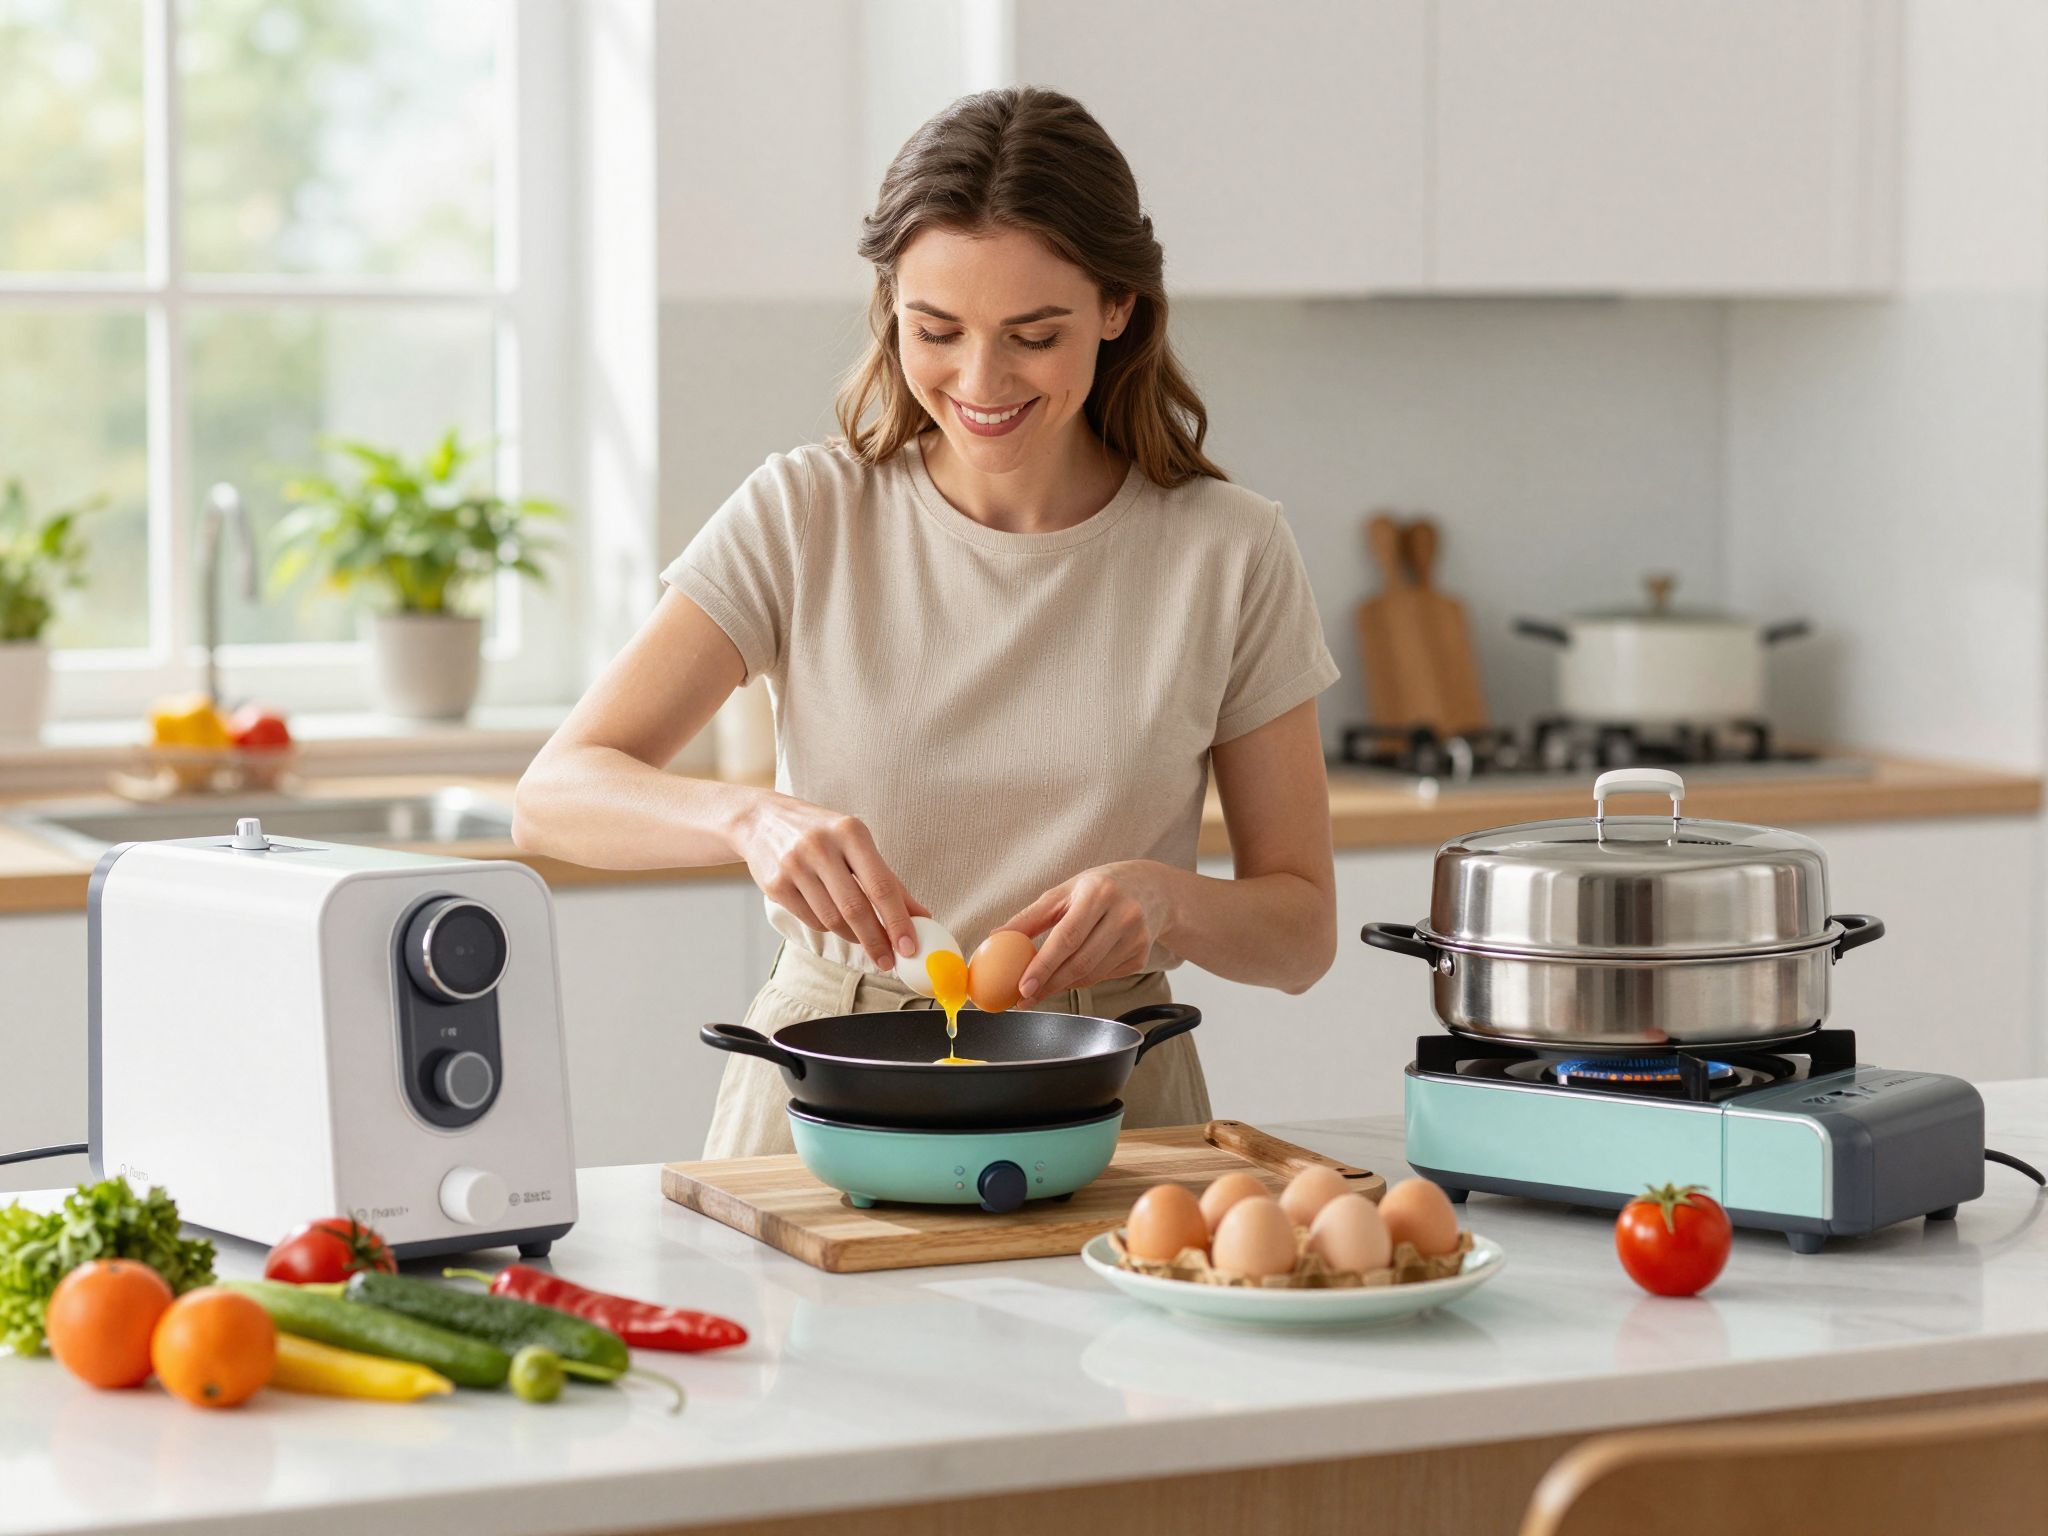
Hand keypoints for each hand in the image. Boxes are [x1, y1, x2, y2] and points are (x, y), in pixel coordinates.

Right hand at [735, 794, 927, 967]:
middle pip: (855, 908)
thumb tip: (922, 917)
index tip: (909, 947)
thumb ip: (888, 880)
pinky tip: (832, 918)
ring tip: (863, 938)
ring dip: (853, 936)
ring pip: (832, 919)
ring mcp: (794, 865)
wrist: (760, 819)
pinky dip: (827, 927)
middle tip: (889, 961)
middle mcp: (821, 846)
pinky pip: (810, 920)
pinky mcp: (775, 884)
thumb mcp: (856, 844)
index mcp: (850, 832)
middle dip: (876, 941)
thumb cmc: (820, 833)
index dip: (897, 921)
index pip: (880, 885)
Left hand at [1000, 861, 1170, 1003]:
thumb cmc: (1098, 888)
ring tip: (1042, 986)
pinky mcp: (1142, 956)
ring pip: (1092, 974)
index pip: (1067, 936)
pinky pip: (1104, 976)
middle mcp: (1123, 914)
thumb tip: (995, 938)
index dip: (1044, 965)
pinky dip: (1083, 979)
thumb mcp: (1064, 892)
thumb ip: (1030, 917)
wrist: (1150, 889)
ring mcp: (1137, 938)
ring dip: (1063, 985)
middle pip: (1081, 962)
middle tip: (1024, 997)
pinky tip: (1073, 971)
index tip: (1022, 986)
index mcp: (1099, 892)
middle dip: (1049, 984)